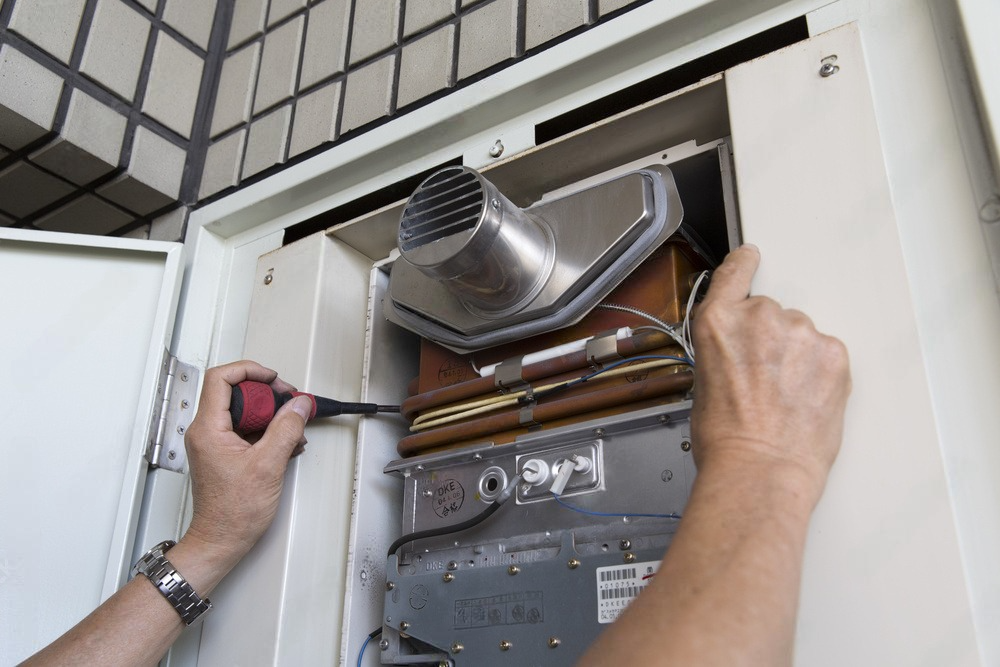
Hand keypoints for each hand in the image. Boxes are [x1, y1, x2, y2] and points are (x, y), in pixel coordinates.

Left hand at [180, 360, 310, 568]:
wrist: (222, 540)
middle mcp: (206, 432)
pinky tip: (286, 445)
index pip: (221, 378)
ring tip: (292, 430)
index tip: (273, 379)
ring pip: (245, 411)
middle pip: (237, 392)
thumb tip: (298, 405)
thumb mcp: (268, 465)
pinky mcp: (225, 453)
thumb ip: (286, 429)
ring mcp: (215, 442)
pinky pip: (247, 429)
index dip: (250, 370)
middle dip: (268, 396)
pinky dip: (268, 432)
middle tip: (289, 404)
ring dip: (272, 416)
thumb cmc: (233, 514)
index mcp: (208, 429)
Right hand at [691, 245, 850, 507]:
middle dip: (770, 342)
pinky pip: (826, 354)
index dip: (744, 264)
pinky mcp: (833, 353)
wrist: (760, 469)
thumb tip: (742, 354)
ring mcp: (801, 333)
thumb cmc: (725, 439)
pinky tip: (803, 401)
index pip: (735, 273)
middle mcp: (759, 317)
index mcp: (718, 322)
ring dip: (796, 358)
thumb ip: (725, 350)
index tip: (751, 257)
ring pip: (801, 336)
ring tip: (783, 399)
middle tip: (762, 382)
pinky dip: (819, 373)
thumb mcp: (703, 381)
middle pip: (771, 314)